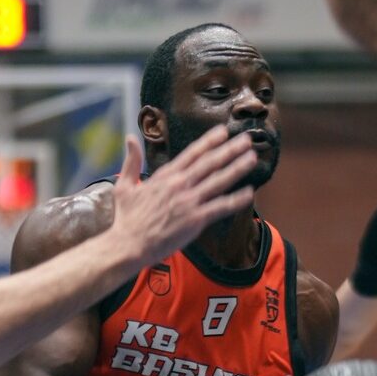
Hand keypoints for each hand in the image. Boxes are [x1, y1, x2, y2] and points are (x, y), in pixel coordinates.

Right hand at [110, 128, 258, 265]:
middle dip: (230, 149)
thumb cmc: (126, 218)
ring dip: (237, 168)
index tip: (223, 131)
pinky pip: (221, 207)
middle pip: (210, 162)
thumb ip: (131, 161)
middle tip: (247, 139)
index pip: (192, 153)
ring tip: (252, 157)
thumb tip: (130, 138)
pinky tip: (250, 193)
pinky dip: (236, 200)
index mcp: (165, 175)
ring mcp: (190, 201)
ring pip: (219, 181)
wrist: (129, 244)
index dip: (209, 141)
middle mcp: (180, 184)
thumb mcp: (124, 184)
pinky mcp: (196, 220)